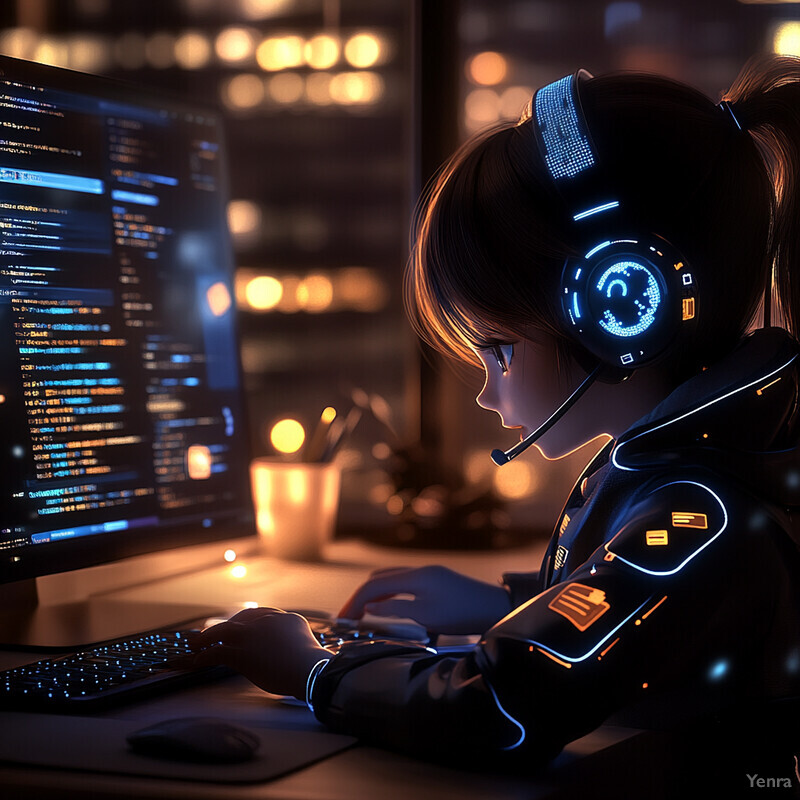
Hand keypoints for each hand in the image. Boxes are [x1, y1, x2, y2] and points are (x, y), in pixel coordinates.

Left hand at [188, 608, 331, 698]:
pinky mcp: (243, 652)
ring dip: (207, 637)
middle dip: (227, 626)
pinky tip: (197, 661)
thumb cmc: (313, 667)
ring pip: (224, 631)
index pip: (263, 614)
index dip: (247, 621)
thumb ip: (293, 642)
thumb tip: (288, 652)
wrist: (310, 671)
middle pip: (242, 619)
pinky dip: (204, 656)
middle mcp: (269, 621)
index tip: (239, 625)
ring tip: (195, 644)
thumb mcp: (306, 646)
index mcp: (287, 618)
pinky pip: (218, 652)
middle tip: (215, 634)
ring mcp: (254, 635)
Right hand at [338, 565, 511, 634]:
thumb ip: (395, 608)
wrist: (496, 608)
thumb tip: (368, 605)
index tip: (342, 619)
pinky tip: (389, 609)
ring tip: (364, 614)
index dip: (355, 601)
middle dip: (361, 595)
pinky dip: (390, 595)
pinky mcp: (438, 582)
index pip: (374, 584)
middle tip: (349, 616)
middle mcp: (420, 570)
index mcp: (415, 576)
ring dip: (375, 594)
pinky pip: (405, 584)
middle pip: (380, 578)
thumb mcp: (425, 616)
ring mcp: (430, 574)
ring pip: (392, 579)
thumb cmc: (463, 613)